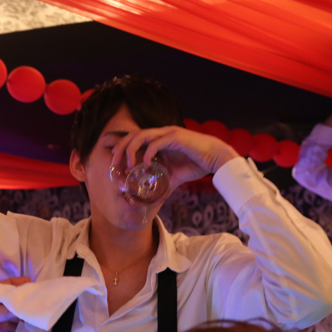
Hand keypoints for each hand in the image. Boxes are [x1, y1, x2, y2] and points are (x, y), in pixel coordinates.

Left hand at [111, 126, 239, 189]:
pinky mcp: (176, 137)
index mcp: (158, 139)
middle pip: (133, 135)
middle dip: (120, 148)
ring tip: (129, 164)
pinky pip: (156, 143)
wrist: (216, 159)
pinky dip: (147, 153)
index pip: (134, 139)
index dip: (122, 148)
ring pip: (141, 135)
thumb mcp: (174, 176)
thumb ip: (162, 182)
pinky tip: (145, 164)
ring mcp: (168, 133)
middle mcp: (161, 133)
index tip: (114, 161)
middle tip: (114, 162)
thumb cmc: (196, 164)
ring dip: (131, 149)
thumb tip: (153, 198)